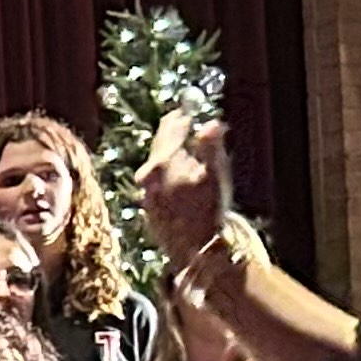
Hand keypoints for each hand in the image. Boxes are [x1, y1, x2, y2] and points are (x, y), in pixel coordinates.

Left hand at [138, 108, 229, 268]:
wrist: (194, 248)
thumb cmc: (208, 209)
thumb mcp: (215, 174)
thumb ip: (211, 146)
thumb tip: (212, 123)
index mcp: (164, 161)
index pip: (170, 130)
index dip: (179, 119)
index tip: (185, 112)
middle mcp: (149, 175)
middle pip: (160, 146)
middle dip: (172, 134)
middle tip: (180, 124)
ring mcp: (145, 192)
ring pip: (156, 165)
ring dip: (168, 155)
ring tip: (181, 149)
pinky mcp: (147, 207)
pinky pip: (155, 183)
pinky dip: (165, 175)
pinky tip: (176, 178)